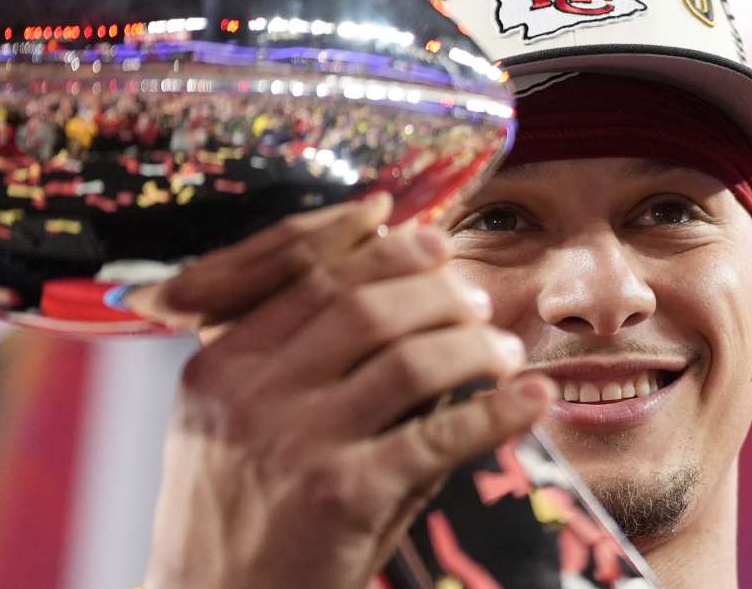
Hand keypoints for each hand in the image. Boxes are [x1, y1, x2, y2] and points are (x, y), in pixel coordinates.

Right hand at [136, 195, 556, 588]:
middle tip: (476, 295)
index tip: (428, 235)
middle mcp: (250, 391)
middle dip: (435, 289)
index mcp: (219, 363)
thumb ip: (297, 363)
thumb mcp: (234, 426)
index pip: (309, 275)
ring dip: (474, 344)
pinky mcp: (343, 494)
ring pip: (410, 359)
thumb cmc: (236, 516)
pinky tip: (532, 398)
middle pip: (365, 304)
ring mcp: (296, 441)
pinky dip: (498, 412)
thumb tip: (403, 296)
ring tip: (504, 349)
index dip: (379, 248)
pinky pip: (440, 436)